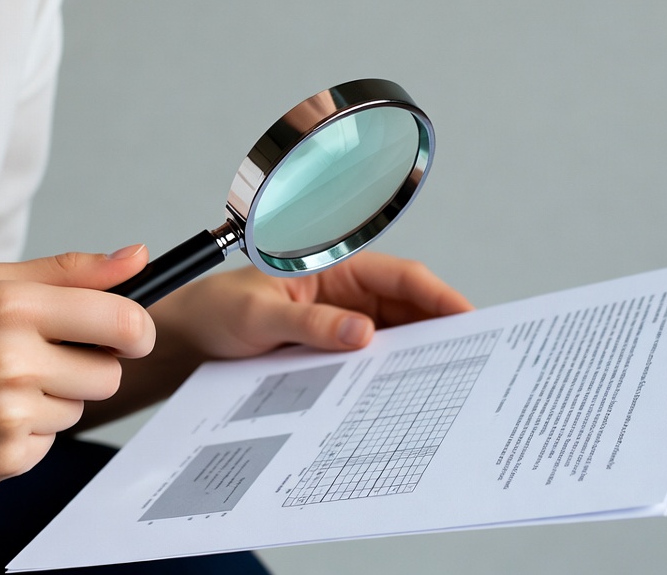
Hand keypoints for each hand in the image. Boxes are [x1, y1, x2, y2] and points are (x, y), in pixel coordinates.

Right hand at [0, 245, 153, 510]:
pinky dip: (29, 434)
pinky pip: (49, 445)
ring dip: (54, 399)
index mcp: (12, 306)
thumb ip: (69, 270)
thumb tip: (137, 258)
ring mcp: (6, 416)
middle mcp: (12, 361)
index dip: (138, 329)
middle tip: (44, 357)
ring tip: (1, 385)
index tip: (132, 334)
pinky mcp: (0, 461)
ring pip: (79, 409)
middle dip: (89, 365)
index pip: (121, 321)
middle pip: (109, 374)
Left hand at [150, 250, 472, 365]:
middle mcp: (345, 293)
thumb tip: (361, 333)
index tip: (470, 317)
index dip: (439, 295)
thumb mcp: (258, 313)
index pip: (400, 276)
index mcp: (334, 268)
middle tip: (476, 362)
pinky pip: (371, 361)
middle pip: (407, 309)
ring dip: (419, 358)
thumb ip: (307, 322)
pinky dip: (390, 376)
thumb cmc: (219, 309)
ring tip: (450, 386)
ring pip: (394, 337)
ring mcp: (341, 322)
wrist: (191, 337)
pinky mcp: (331, 348)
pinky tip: (403, 398)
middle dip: (441, 331)